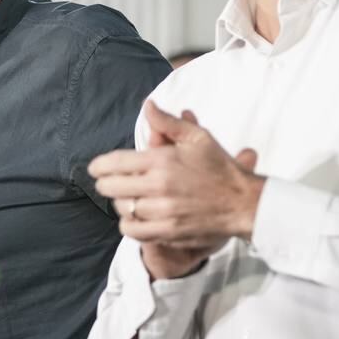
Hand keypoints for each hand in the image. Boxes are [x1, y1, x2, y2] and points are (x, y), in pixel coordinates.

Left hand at [89, 100, 263, 279]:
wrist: (243, 203)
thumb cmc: (220, 168)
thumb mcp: (197, 138)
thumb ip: (168, 122)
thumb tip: (147, 106)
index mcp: (162, 161)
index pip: (115, 163)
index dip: (99, 166)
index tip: (94, 168)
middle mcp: (158, 187)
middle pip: (112, 188)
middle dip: (105, 184)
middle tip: (107, 183)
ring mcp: (162, 212)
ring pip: (122, 209)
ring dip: (119, 203)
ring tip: (126, 199)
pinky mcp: (168, 232)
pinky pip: (133, 231)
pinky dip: (128, 225)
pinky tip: (135, 218)